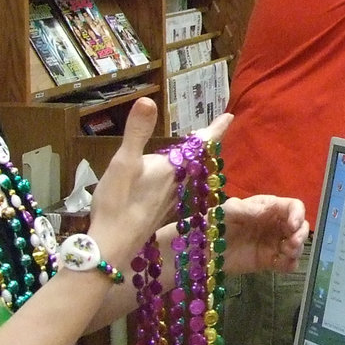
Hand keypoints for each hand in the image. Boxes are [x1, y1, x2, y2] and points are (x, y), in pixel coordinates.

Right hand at [86, 98, 231, 267]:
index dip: (215, 130)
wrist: (113, 244)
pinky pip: (181, 190)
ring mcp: (174, 201)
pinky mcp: (164, 213)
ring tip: (198, 153)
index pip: (201, 144)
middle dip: (206, 146)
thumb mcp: (123, 162)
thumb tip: (148, 100)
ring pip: (192, 177)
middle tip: (213, 132)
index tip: (230, 117)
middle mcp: (180, 184)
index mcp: (174, 168)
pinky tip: (176, 182)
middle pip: (199, 161)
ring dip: (197, 163)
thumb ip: (137, 132)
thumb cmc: (119, 201)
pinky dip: (184, 179)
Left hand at [221, 194, 308, 273]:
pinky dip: (291, 264)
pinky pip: (287, 263)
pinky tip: (284, 265)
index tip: (292, 226)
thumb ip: (248, 209)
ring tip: (285, 254)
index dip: (298, 215)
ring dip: (297, 250)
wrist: (204, 250)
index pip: (293, 207)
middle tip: (292, 244)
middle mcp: (275, 224)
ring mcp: (273, 243)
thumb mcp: (229, 210)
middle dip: (301, 235)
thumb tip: (268, 211)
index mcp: (268, 207)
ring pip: (297, 245)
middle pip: (300, 226)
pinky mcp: (269, 261)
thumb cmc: (215, 223)